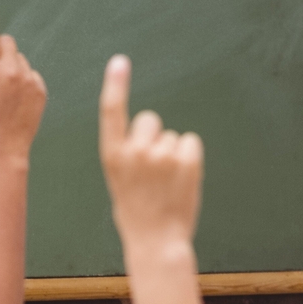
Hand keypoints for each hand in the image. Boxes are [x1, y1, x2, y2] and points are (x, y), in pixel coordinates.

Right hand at [0, 4, 46, 165]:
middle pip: (8, 42)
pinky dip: (23, 80)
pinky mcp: (40, 88)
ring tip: (4, 92)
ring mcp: (26, 79)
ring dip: (12, 66)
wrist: (2, 149)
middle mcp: (8, 71)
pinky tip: (16, 101)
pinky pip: (31, 74)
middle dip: (1, 48)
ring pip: (20, 59)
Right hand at [99, 55, 203, 249]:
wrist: (156, 241)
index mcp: (112, 156)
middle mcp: (135, 151)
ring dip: (173, 154)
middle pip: (149, 119)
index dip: (116, 85)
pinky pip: (190, 142)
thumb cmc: (136, 212)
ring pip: (172, 136)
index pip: (112, 112)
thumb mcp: (120, 180)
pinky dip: (189, 158)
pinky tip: (181, 180)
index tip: (119, 61)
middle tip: (153, 169)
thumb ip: (130, 153)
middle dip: (153, 135)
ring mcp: (161, 154)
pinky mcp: (187, 159)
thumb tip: (151, 131)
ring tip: (166, 183)